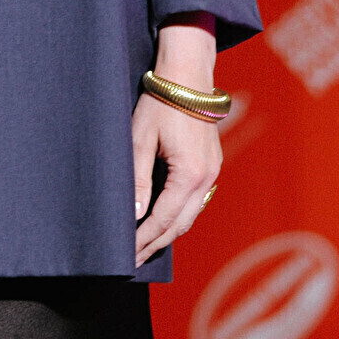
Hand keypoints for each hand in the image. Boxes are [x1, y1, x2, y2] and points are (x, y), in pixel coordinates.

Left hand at [133, 18, 224, 265]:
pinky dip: (178, 216)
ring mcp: (213, 174)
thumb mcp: (139, 140)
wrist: (187, 78)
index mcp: (190, 175)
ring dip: (168, 232)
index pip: (162, 220)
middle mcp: (207, 179)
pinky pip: (195, 201)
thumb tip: (135, 216)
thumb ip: (137, 180)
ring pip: (190, 215)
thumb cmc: (158, 105)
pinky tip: (162, 221)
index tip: (125, 255)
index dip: (143, 240)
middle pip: (180, 225)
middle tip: (133, 260)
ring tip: (144, 246)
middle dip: (155, 244)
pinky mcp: (211, 166)